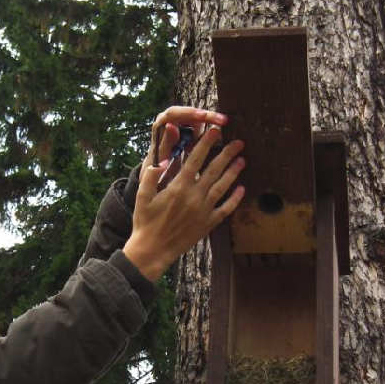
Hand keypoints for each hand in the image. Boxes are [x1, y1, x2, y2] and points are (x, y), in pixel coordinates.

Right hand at [124, 118, 245, 281]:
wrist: (152, 251)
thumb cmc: (145, 223)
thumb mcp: (142, 197)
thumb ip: (151, 176)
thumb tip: (162, 159)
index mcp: (178, 187)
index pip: (195, 159)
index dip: (206, 143)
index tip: (215, 132)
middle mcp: (194, 197)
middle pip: (214, 170)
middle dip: (227, 154)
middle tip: (238, 142)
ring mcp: (203, 211)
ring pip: (222, 187)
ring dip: (233, 173)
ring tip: (242, 160)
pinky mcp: (207, 224)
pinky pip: (225, 209)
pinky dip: (234, 199)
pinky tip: (241, 189)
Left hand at [139, 106, 229, 186]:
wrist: (159, 170)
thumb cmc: (158, 166)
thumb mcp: (162, 158)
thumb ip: (165, 143)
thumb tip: (172, 126)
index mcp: (160, 124)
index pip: (174, 114)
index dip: (189, 114)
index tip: (203, 117)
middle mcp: (170, 119)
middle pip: (189, 112)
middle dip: (207, 115)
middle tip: (223, 120)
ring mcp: (180, 122)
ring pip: (197, 117)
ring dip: (210, 122)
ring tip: (222, 128)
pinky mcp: (188, 126)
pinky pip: (201, 124)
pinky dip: (209, 129)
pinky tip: (219, 136)